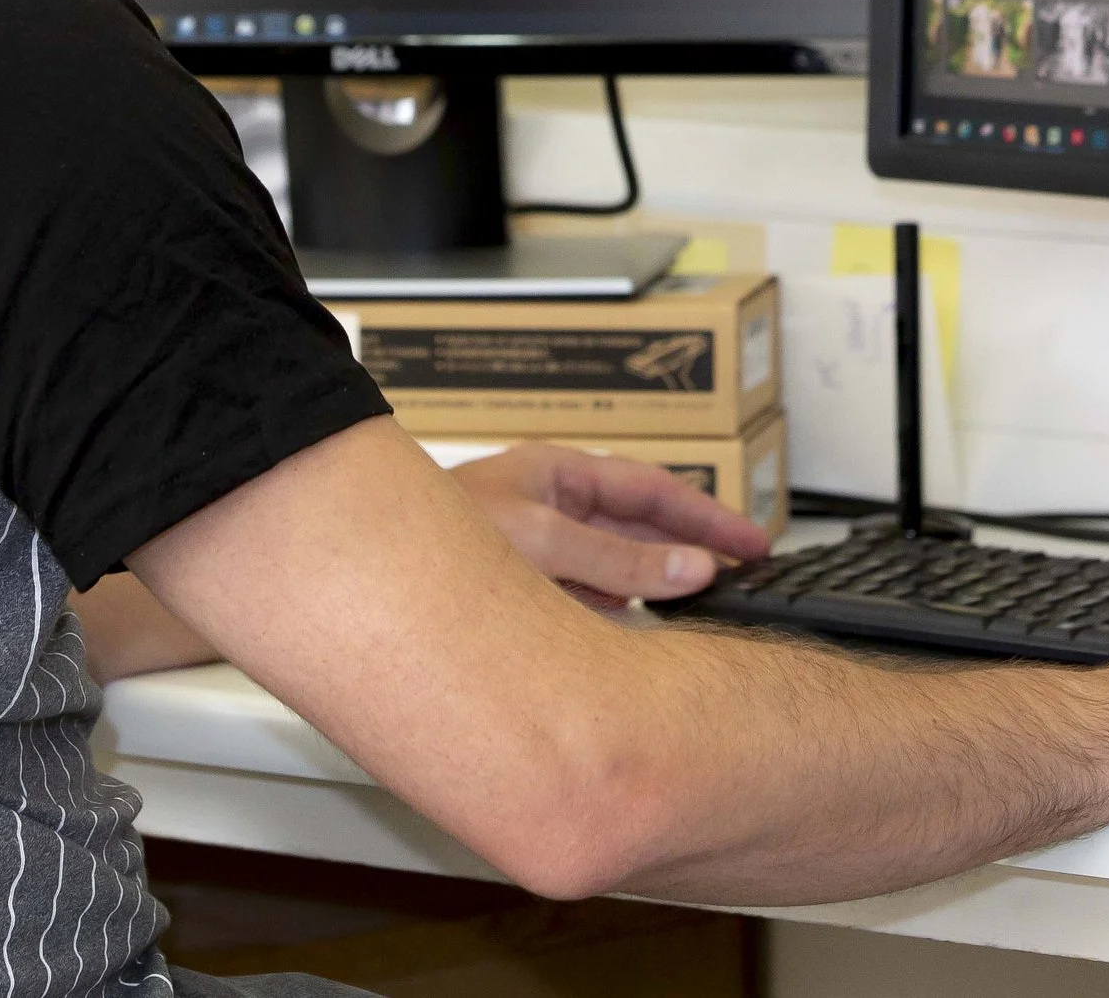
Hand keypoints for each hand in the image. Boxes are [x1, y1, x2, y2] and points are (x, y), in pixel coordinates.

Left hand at [451, 441, 771, 609]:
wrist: (354, 577)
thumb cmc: (432, 539)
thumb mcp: (541, 545)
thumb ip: (618, 564)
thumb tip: (691, 571)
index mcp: (558, 475)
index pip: (653, 490)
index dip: (708, 515)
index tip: (754, 542)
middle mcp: (551, 508)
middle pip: (642, 526)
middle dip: (693, 549)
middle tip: (747, 573)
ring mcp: (538, 549)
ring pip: (617, 566)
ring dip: (659, 584)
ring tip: (708, 604)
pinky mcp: (522, 591)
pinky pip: (587, 599)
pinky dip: (619, 613)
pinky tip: (637, 633)